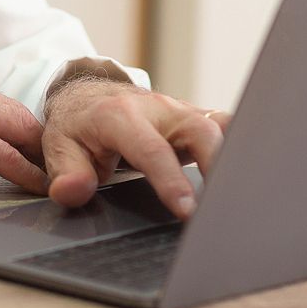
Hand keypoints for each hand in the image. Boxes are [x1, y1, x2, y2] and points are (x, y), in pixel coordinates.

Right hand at [0, 58, 48, 195]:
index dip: (19, 130)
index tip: (39, 152)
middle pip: (12, 111)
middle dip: (37, 142)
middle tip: (60, 167)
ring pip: (13, 127)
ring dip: (37, 156)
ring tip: (59, 178)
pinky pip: (1, 152)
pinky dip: (24, 171)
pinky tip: (37, 186)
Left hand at [41, 76, 229, 218]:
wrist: (90, 97)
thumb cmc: (78, 127)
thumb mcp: (59, 147)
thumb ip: (67, 172)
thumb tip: (72, 192)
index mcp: (119, 116)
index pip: (151, 149)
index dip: (170, 180)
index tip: (187, 210)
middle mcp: (156, 109)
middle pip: (200, 131)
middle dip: (217, 165)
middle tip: (223, 207)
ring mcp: (181, 111)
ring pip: (220, 128)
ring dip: (234, 159)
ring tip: (243, 197)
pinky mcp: (196, 118)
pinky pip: (226, 127)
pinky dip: (240, 148)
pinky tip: (247, 177)